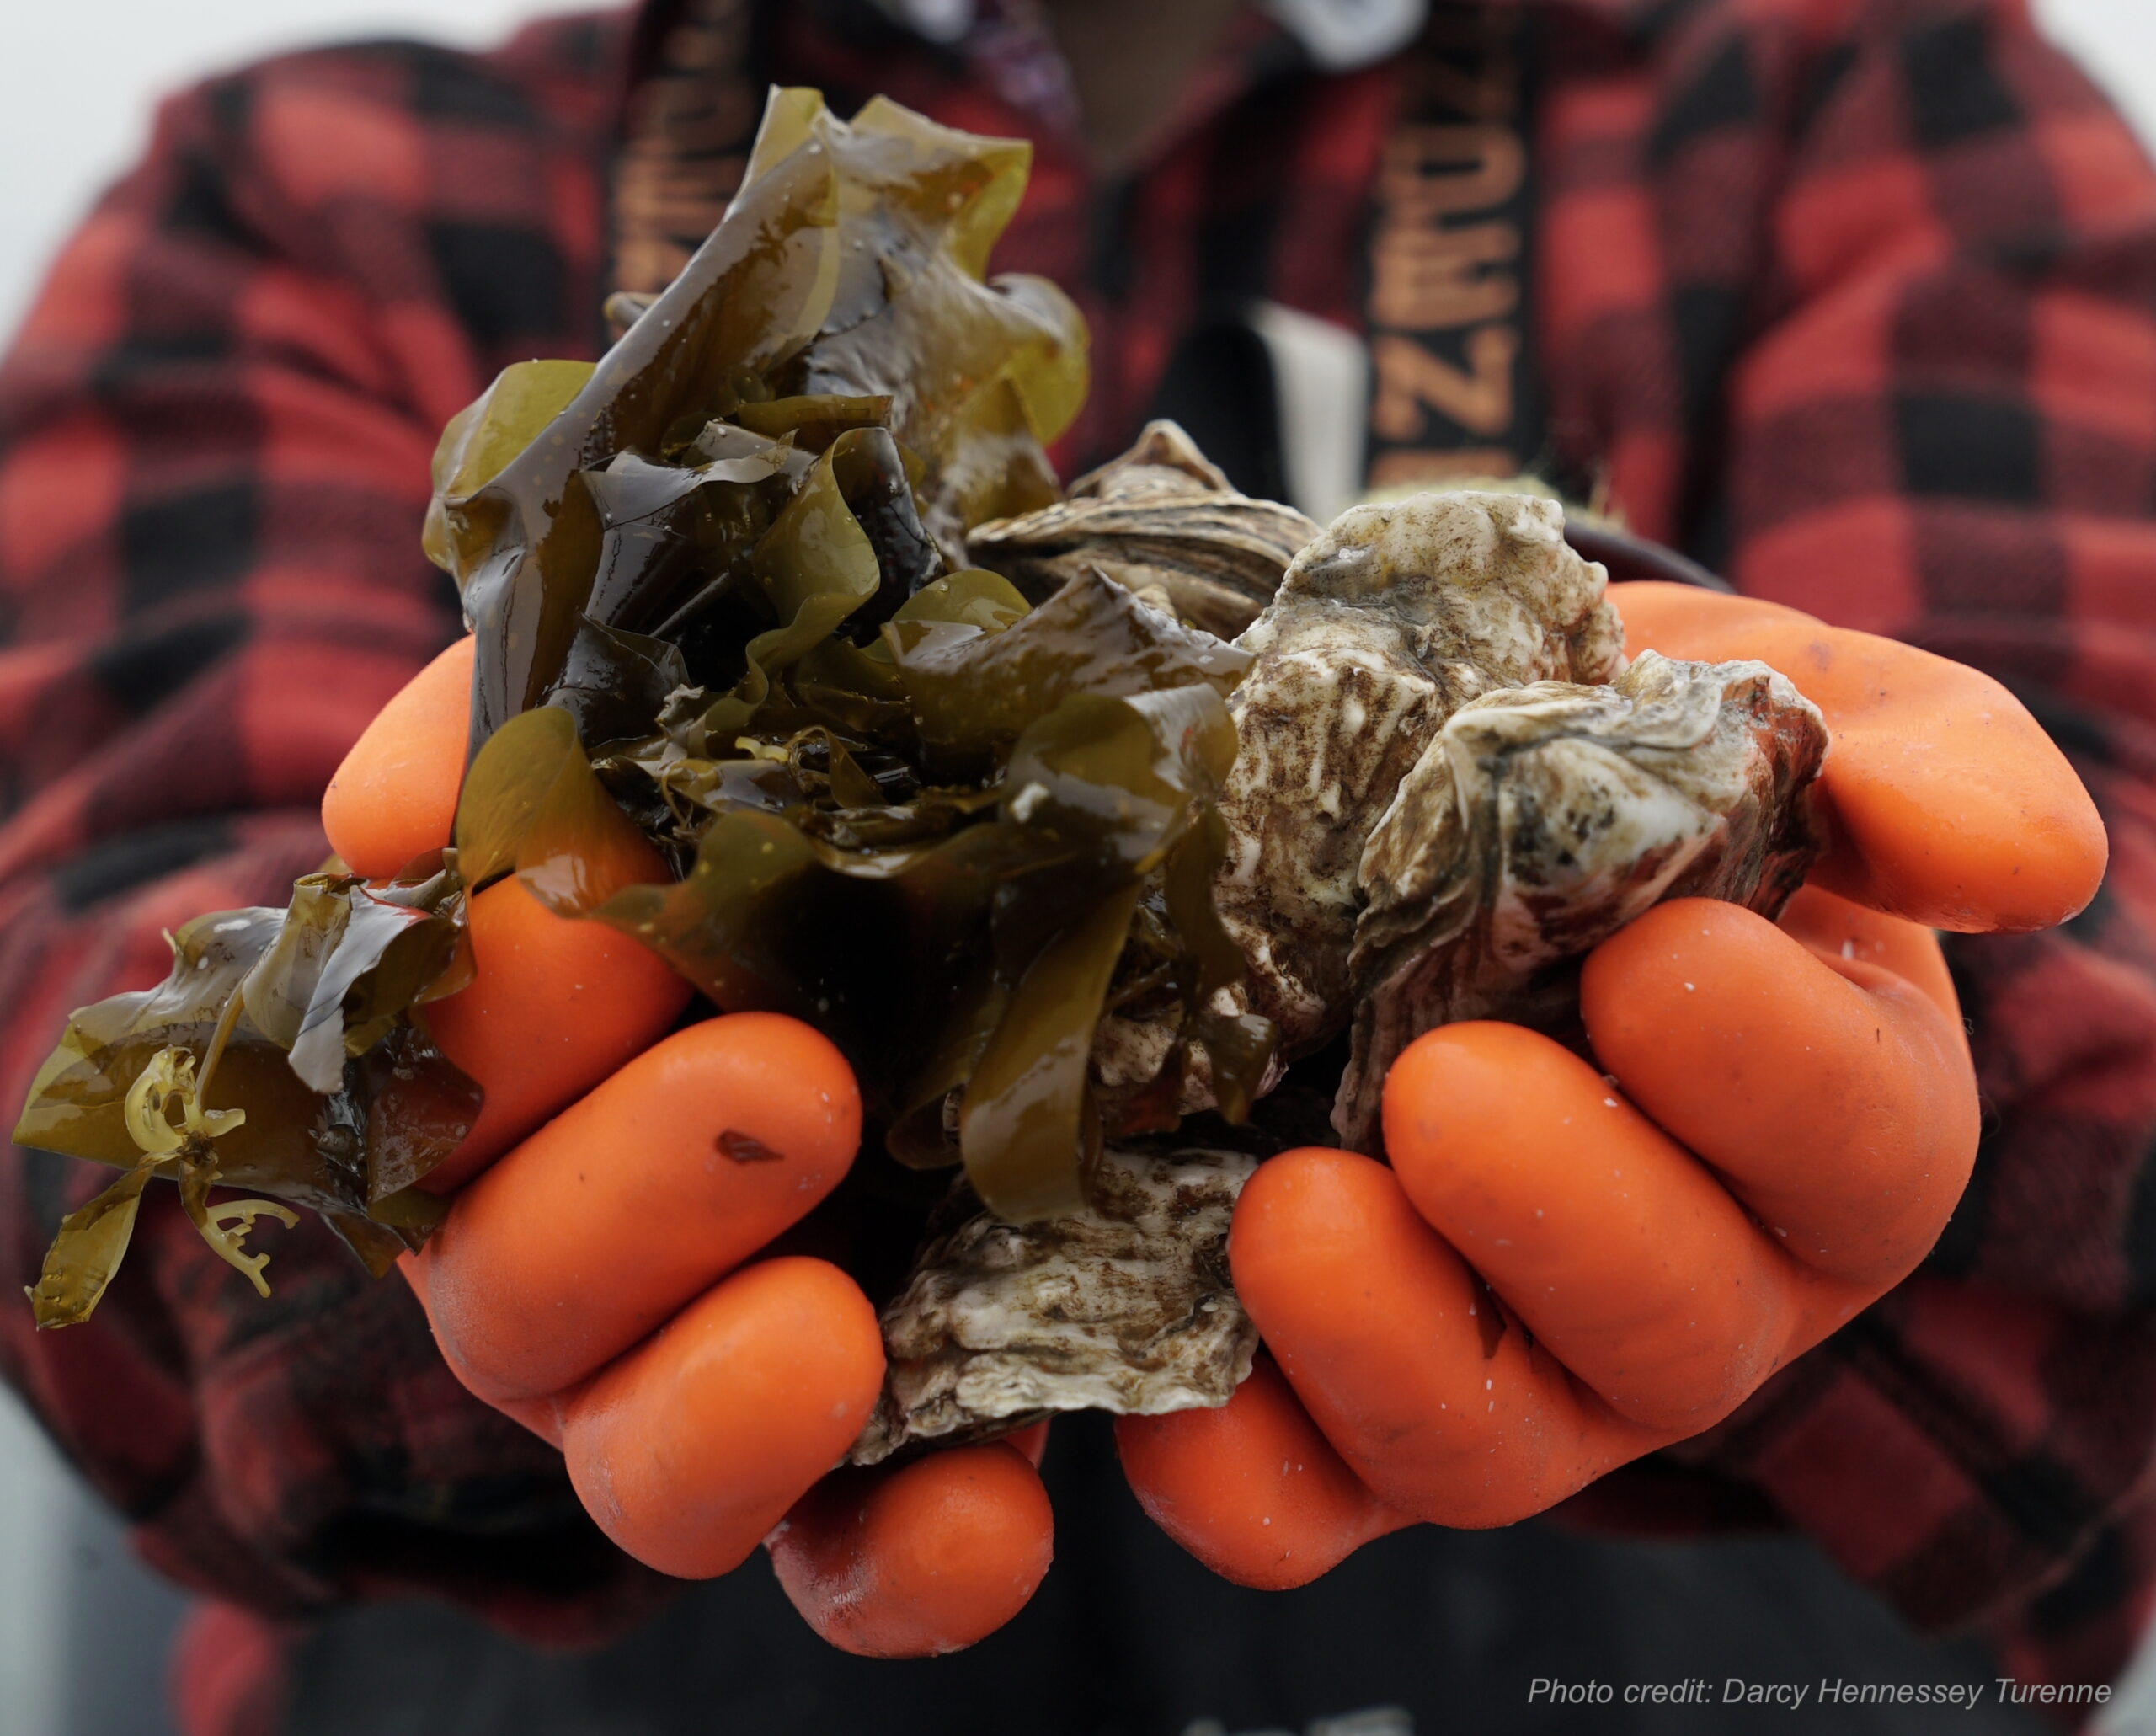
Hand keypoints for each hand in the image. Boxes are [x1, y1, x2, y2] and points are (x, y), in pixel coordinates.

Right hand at [324, 638, 1053, 1654]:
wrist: (1017, 845)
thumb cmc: (820, 766)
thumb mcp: (688, 687)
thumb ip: (521, 722)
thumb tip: (389, 819)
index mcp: (510, 1063)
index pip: (435, 1071)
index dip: (493, 1012)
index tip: (591, 912)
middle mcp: (580, 1236)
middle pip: (519, 1286)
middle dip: (626, 1191)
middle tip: (793, 1082)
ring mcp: (717, 1361)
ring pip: (642, 1458)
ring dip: (713, 1403)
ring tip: (835, 1327)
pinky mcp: (878, 1462)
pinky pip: (855, 1566)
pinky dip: (908, 1564)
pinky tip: (993, 1520)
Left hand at [1118, 581, 2107, 1587]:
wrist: (1440, 813)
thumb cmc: (1641, 769)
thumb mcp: (1791, 718)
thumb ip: (1917, 771)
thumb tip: (2011, 861)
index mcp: (1831, 1129)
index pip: (1858, 1146)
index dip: (1772, 1075)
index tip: (1655, 956)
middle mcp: (1689, 1283)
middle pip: (1674, 1328)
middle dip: (1567, 1218)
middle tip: (1443, 1083)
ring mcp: (1514, 1365)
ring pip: (1487, 1444)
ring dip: (1388, 1350)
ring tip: (1289, 1211)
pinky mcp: (1343, 1404)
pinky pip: (1304, 1501)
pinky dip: (1236, 1474)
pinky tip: (1168, 1401)